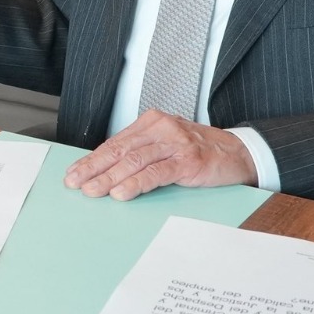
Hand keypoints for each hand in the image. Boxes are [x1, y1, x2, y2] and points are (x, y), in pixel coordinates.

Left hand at [63, 110, 257, 200]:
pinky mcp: (188, 161)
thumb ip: (142, 151)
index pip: (115, 142)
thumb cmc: (200, 150)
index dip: (92, 159)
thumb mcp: (167, 143)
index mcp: (152, 122)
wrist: (239, 153)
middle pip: (119, 150)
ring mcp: (175, 143)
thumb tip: (107, 169)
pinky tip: (121, 192)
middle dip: (93, 168)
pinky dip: (136, 183)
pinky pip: (156, 173)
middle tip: (75, 182)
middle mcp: (161, 128)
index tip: (74, 172)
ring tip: (92, 190)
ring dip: (109, 178)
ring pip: (134, 161)